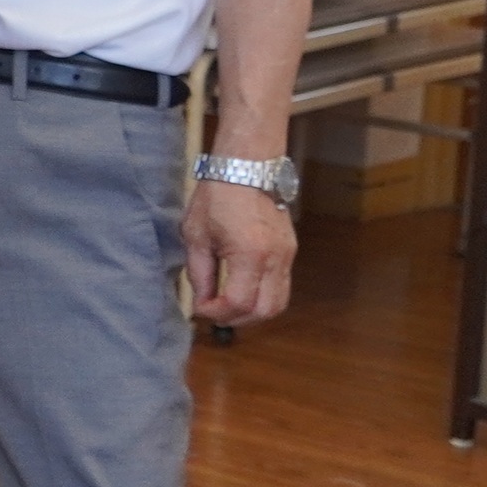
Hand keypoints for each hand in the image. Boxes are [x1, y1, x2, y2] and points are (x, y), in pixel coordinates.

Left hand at [184, 177, 296, 327]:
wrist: (247, 167)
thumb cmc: (217, 195)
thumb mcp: (196, 235)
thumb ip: (199, 273)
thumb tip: (201, 301)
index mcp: (250, 254)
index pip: (239, 303)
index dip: (215, 313)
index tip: (198, 307)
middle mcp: (275, 258)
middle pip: (264, 311)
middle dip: (236, 319)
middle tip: (213, 312)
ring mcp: (287, 255)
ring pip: (278, 302)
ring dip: (252, 312)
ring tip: (227, 305)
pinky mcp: (290, 251)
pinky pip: (282, 286)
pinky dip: (263, 297)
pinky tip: (241, 289)